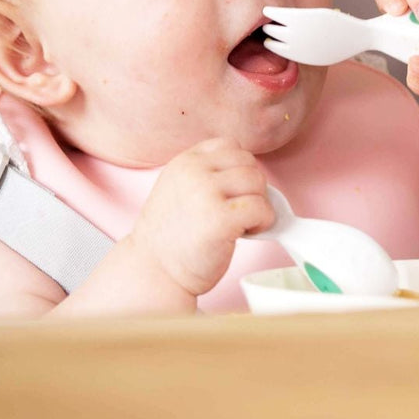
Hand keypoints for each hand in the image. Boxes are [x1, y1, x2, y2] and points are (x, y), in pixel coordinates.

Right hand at [128, 137, 274, 296]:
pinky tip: (246, 233)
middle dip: (252, 188)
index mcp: (184, 162)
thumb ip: (206, 174)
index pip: (230, 146)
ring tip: (242, 223)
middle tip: (239, 212)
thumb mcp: (179, 189)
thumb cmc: (172, 238)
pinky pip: (261, 207)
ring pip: (258, 182)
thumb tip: (250, 172)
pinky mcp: (221, 218)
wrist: (154, 272)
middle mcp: (194, 171)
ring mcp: (206, 192)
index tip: (233, 192)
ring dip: (260, 204)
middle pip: (249, 163)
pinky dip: (264, 221)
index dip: (239, 169)